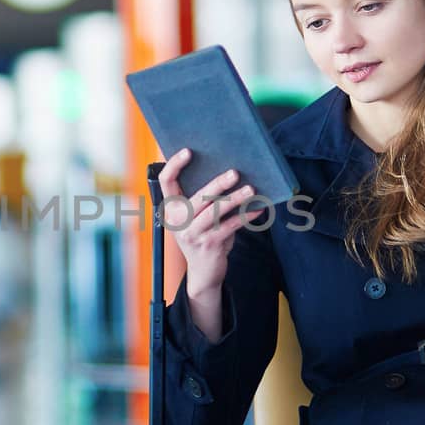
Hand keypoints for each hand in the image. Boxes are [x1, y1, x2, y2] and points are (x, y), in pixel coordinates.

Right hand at [158, 148, 264, 297]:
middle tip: (235, 173)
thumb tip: (230, 172)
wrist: (203, 272)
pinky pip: (230, 226)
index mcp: (172, 208)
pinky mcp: (209, 244)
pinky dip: (245, 217)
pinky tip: (258, 210)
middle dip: (217, 184)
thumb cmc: (203, 236)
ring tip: (251, 190)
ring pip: (215, 211)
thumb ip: (203, 198)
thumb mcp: (195, 217)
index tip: (188, 151)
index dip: (174, 164)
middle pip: (198, 197)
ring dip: (235, 199)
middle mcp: (178, 220)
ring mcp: (192, 234)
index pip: (166, 181)